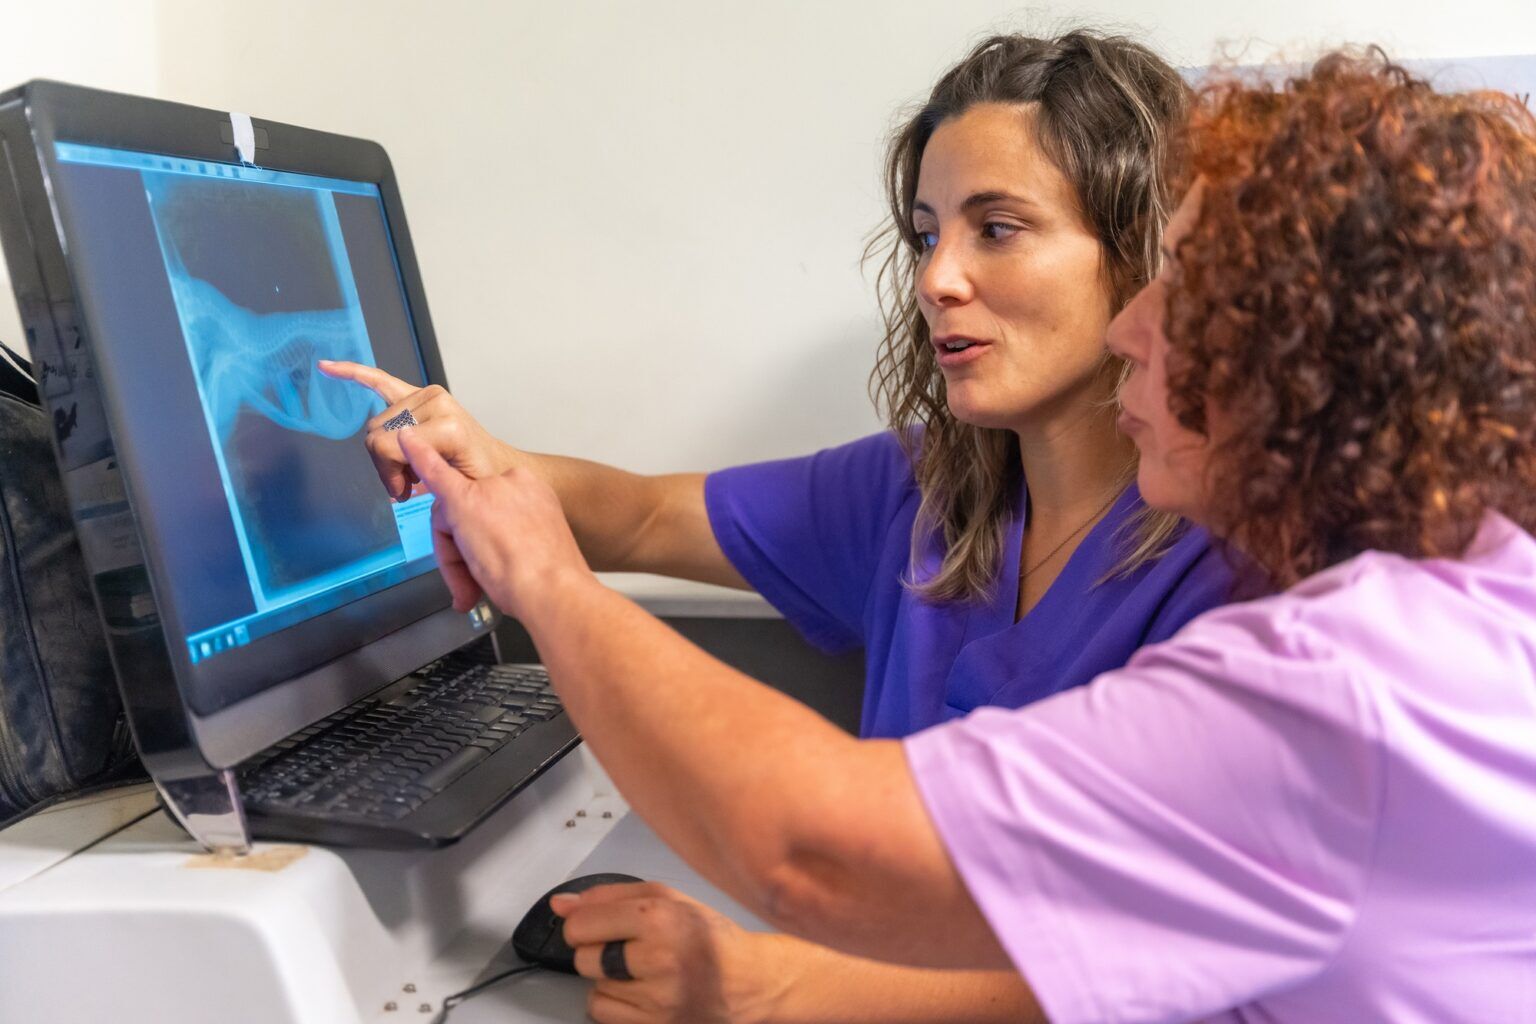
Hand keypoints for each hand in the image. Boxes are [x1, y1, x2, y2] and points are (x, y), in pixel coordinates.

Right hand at [317, 360, 516, 500]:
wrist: (496, 466)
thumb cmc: (481, 481)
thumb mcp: (460, 491)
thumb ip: (428, 479)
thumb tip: (397, 478)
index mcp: (448, 426)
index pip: (386, 446)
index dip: (389, 476)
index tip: (403, 493)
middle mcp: (436, 402)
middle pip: (376, 435)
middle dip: (385, 466)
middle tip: (406, 484)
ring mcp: (426, 395)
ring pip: (375, 425)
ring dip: (384, 452)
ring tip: (409, 467)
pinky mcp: (419, 394)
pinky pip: (378, 380)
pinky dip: (353, 373)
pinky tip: (327, 367)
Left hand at [395, 427, 593, 621]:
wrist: (552, 589)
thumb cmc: (550, 582)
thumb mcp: (535, 550)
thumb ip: (510, 539)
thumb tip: (487, 552)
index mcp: (534, 493)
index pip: (490, 506)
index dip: (483, 539)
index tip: (498, 559)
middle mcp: (513, 483)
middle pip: (468, 510)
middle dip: (463, 551)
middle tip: (475, 584)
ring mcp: (489, 489)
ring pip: (452, 519)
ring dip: (456, 558)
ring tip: (474, 585)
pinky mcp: (462, 500)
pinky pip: (434, 472)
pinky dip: (417, 454)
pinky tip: (406, 440)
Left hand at [553, 882, 788, 1023]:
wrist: (749, 982)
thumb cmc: (707, 937)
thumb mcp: (668, 899)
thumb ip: (609, 897)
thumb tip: (559, 905)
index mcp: (659, 918)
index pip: (581, 925)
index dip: (583, 924)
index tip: (596, 925)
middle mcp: (657, 959)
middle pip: (583, 958)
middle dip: (597, 951)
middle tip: (625, 949)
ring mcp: (657, 999)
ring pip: (593, 989)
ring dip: (608, 980)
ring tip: (640, 972)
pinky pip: (604, 1014)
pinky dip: (615, 1003)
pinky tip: (639, 992)